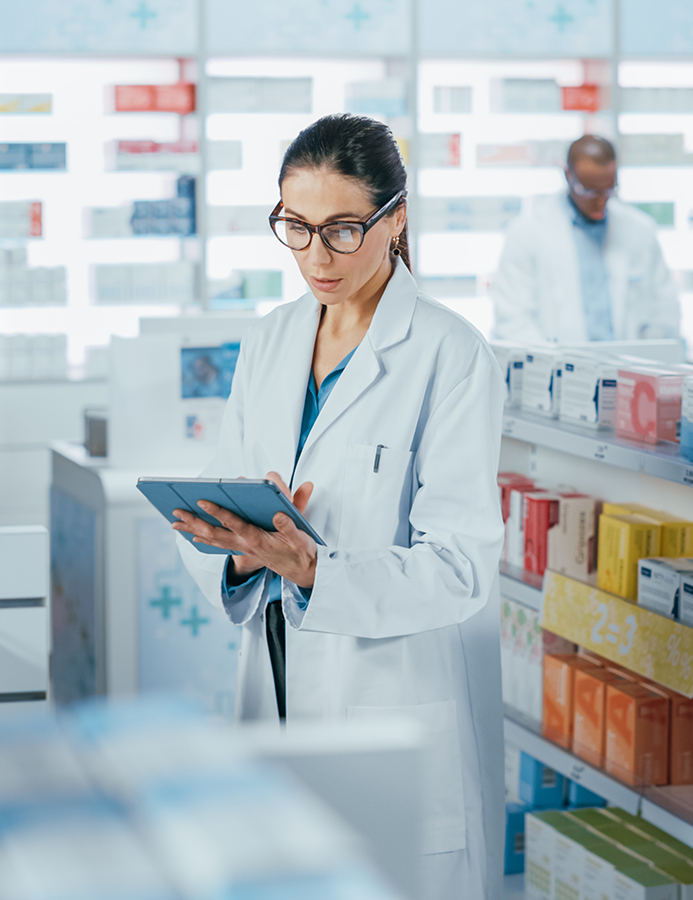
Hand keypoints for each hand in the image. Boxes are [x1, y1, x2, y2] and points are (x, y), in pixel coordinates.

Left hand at [172, 472, 316, 587]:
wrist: (302, 570)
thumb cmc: (300, 551)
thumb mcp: (299, 538)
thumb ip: (288, 526)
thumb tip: (278, 514)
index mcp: (257, 539)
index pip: (233, 523)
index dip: (218, 512)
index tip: (202, 501)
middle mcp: (245, 545)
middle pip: (214, 533)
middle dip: (195, 522)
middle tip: (177, 512)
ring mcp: (243, 549)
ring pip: (213, 539)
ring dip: (193, 530)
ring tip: (175, 523)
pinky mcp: (243, 550)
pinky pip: (219, 544)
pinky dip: (204, 539)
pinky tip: (194, 536)